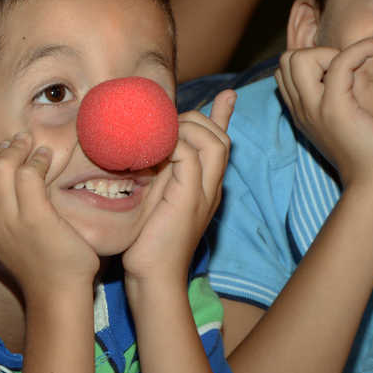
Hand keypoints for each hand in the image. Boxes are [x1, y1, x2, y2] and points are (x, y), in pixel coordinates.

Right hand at [0, 116, 98, 294]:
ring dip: (19, 148)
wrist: (54, 291)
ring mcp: (7, 217)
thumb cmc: (26, 265)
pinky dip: (37, 160)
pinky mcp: (33, 216)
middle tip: (16, 143)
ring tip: (32, 148)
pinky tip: (45, 159)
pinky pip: (28, 172)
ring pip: (0, 163)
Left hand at [122, 90, 233, 281]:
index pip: (222, 144)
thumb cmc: (147, 243)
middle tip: (170, 121)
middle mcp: (211, 188)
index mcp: (205, 187)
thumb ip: (159, 174)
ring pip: (212, 143)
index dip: (224, 117)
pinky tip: (153, 150)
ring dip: (186, 130)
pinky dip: (173, 146)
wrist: (152, 277)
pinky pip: (190, 159)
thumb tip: (147, 149)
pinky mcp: (189, 201)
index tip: (226, 96)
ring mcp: (204, 195)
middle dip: (199, 119)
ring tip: (160, 136)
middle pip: (221, 138)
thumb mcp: (155, 199)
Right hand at [277, 36, 372, 189]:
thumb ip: (343, 100)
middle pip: (286, 60)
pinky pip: (340, 61)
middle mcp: (302, 109)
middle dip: (317, 52)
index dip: (312, 61)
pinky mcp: (336, 108)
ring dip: (330, 51)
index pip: (285, 72)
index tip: (343, 69)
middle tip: (349, 67)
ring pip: (300, 58)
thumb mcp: (350, 123)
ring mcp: (314, 109)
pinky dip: (361, 48)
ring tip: (358, 63)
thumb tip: (357, 73)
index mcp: (303, 113)